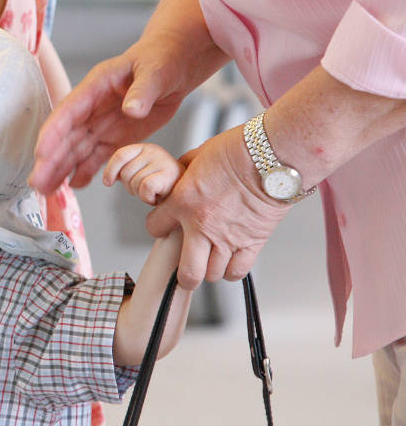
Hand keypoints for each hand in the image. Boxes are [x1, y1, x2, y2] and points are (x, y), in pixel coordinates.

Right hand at [30, 39, 196, 191]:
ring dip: (61, 169)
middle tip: (38, 183)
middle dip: (50, 160)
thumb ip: (143, 91)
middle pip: (66, 136)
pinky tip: (74, 185)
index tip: (42, 154)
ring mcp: (101, 123)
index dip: (53, 133)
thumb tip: (132, 110)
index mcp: (95, 86)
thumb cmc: (161, 60)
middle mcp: (91, 107)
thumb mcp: (155, 72)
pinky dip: (85, 170)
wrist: (174, 67)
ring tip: (46, 190)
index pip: (68, 111)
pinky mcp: (115, 136)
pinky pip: (96, 156)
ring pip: (76, 149)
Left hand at [103, 143, 184, 204]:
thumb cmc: (163, 185)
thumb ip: (126, 170)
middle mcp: (155, 151)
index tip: (107, 183)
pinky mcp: (170, 174)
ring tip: (154, 193)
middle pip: (126, 173)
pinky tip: (157, 197)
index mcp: (145, 148)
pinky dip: (147, 197)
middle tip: (145, 191)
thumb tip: (107, 178)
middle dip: (131, 187)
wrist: (189, 195)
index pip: (120, 155)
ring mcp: (163, 161)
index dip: (110, 170)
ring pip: (135, 182)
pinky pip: (145, 188)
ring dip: (140, 194)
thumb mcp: (142, 172)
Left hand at [144, 126, 288, 286]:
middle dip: (183, 276)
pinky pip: (238, 271)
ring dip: (210, 270)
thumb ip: (183, 172)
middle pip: (187, 272)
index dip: (157, 226)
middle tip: (185, 271)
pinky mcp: (253, 242)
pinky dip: (232, 271)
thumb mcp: (197, 155)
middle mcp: (202, 225)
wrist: (271, 156)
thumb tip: (177, 176)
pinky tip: (230, 262)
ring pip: (212, 274)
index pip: (155, 227)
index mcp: (182, 202)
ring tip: (210, 262)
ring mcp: (228, 238)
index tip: (163, 226)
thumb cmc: (237, 150)